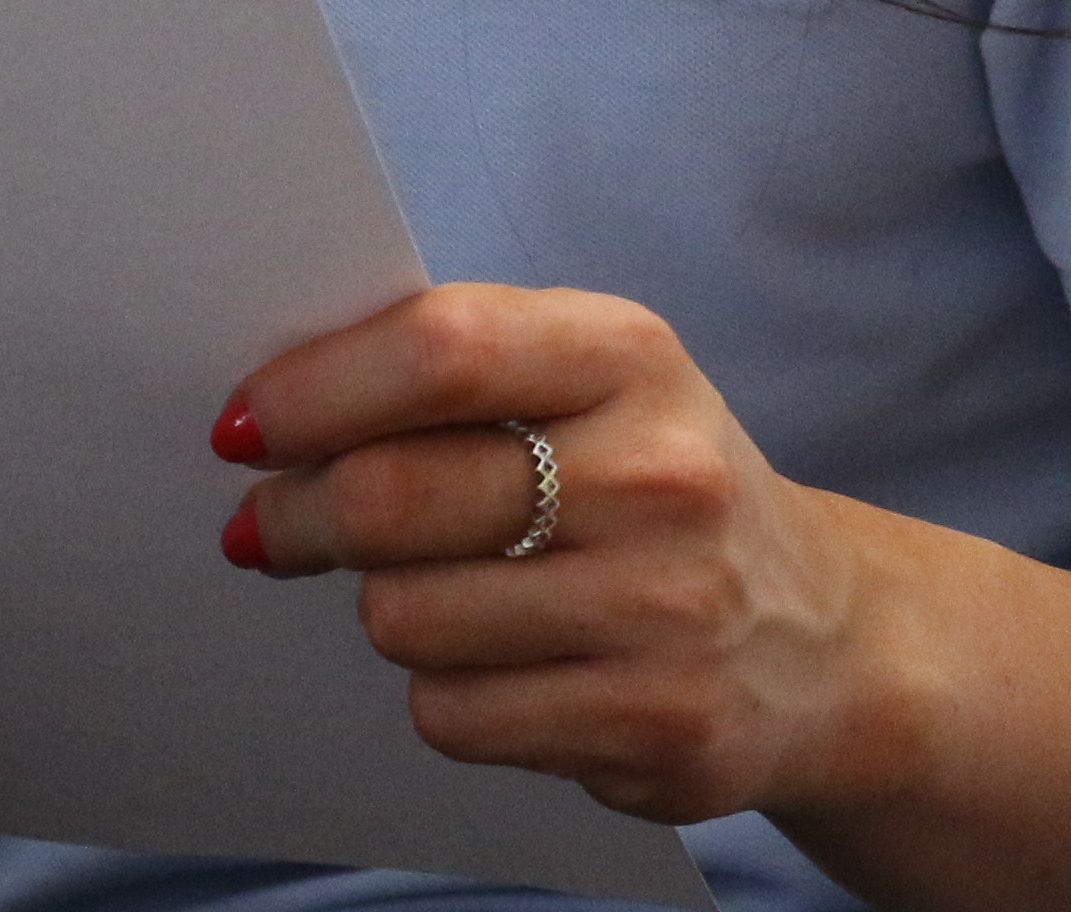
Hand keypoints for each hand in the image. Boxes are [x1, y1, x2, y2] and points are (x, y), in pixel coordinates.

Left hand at [221, 280, 909, 822]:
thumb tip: (273, 419)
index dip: (316, 389)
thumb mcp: (600, 389)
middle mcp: (662, 473)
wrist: (822, 638)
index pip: (445, 346)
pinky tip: (506, 667)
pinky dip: (448, 695)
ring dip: (388, 609)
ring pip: (404, 617)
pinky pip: (452, 714)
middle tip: (269, 523)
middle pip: (393, 494)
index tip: (248, 424)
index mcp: (636, 356)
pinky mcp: (654, 724)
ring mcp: (665, 606)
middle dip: (299, 514)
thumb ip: (460, 376)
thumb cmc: (662, 494)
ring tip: (441, 594)